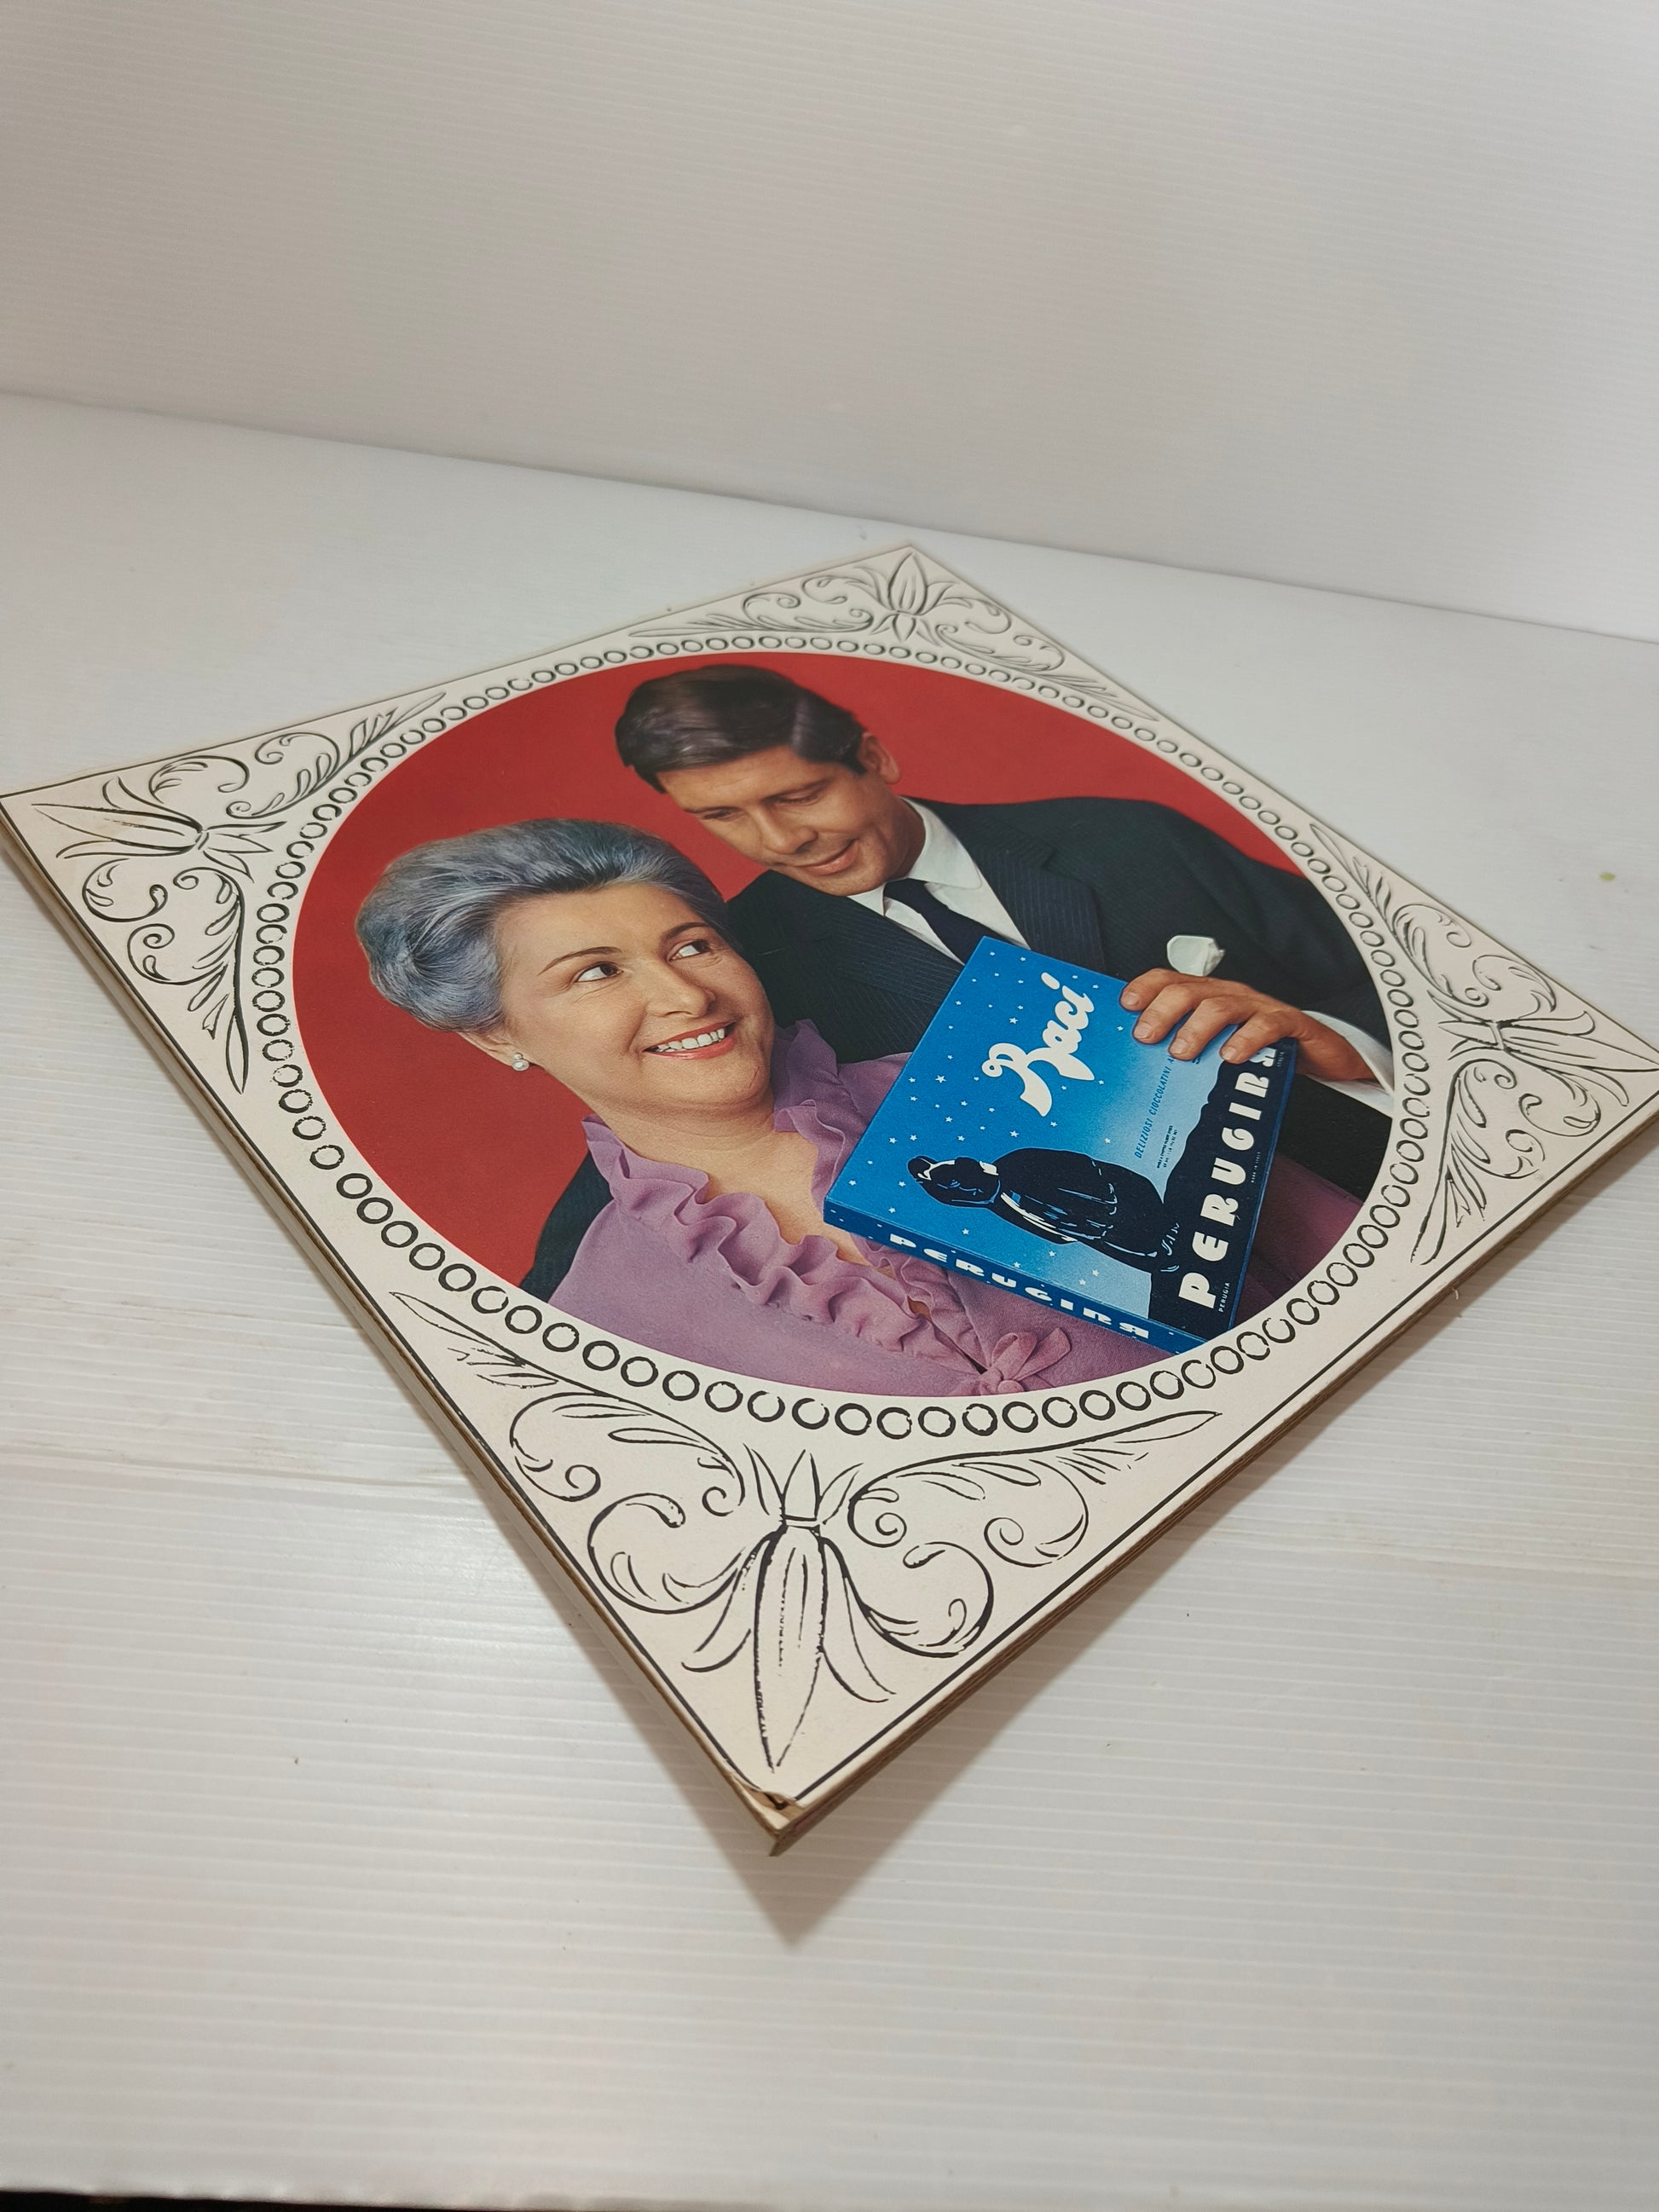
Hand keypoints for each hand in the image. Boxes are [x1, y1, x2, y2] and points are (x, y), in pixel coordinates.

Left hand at [1118, 968, 1371, 1082]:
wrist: (1320, 1058)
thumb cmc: (1263, 1053)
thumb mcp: (1219, 1050)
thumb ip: (1189, 1051)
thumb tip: (1142, 1072)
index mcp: (1209, 997)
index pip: (1171, 980)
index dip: (1146, 987)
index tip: (1125, 1005)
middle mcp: (1231, 996)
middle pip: (1189, 990)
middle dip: (1163, 1010)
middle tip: (1146, 1036)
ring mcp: (1260, 1007)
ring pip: (1222, 1005)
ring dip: (1197, 1027)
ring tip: (1181, 1051)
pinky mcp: (1290, 1023)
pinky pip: (1267, 1024)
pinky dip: (1247, 1038)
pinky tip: (1231, 1056)